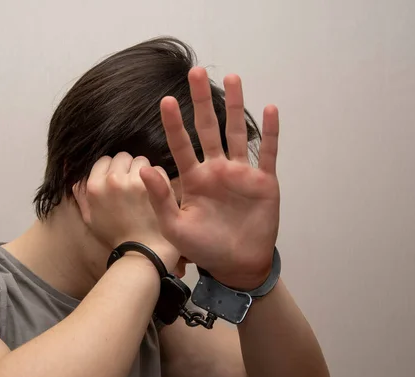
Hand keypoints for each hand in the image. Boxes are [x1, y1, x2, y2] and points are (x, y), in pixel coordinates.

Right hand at [73, 153, 179, 269]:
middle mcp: (113, 180)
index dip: (112, 170)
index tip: (119, 183)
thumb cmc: (116, 236)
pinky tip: (157, 194)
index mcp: (95, 187)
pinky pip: (158, 169)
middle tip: (133, 186)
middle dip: (128, 168)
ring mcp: (134, 181)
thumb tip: (67, 167)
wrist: (143, 252)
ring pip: (141, 160)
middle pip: (123, 157)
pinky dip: (160, 178)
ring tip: (145, 190)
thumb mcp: (90, 217)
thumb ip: (80, 193)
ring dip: (145, 171)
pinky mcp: (155, 185)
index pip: (104, 160)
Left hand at [140, 67, 280, 289]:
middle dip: (201, 101)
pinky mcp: (264, 181)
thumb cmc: (203, 248)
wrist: (236, 265)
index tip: (165, 100)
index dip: (173, 123)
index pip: (181, 145)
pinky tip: (270, 109)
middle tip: (195, 73)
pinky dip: (270, 132)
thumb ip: (161, 197)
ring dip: (235, 106)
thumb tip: (144, 168)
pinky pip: (267, 152)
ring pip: (237, 133)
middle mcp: (216, 169)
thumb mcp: (174, 226)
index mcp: (194, 178)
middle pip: (208, 128)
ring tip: (233, 78)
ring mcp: (240, 173)